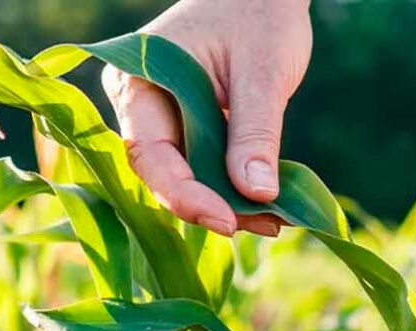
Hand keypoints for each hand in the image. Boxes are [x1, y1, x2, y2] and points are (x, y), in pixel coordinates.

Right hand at [102, 0, 311, 236]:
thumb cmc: (258, 15)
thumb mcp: (262, 72)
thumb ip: (256, 132)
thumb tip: (258, 194)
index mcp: (138, 81)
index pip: (150, 153)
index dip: (185, 195)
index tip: (228, 221)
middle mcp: (141, 105)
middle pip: (165, 174)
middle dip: (212, 206)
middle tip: (266, 224)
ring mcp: (164, 119)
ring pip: (188, 178)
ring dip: (229, 204)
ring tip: (276, 220)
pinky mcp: (191, 130)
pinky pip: (206, 167)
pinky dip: (236, 188)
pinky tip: (271, 205)